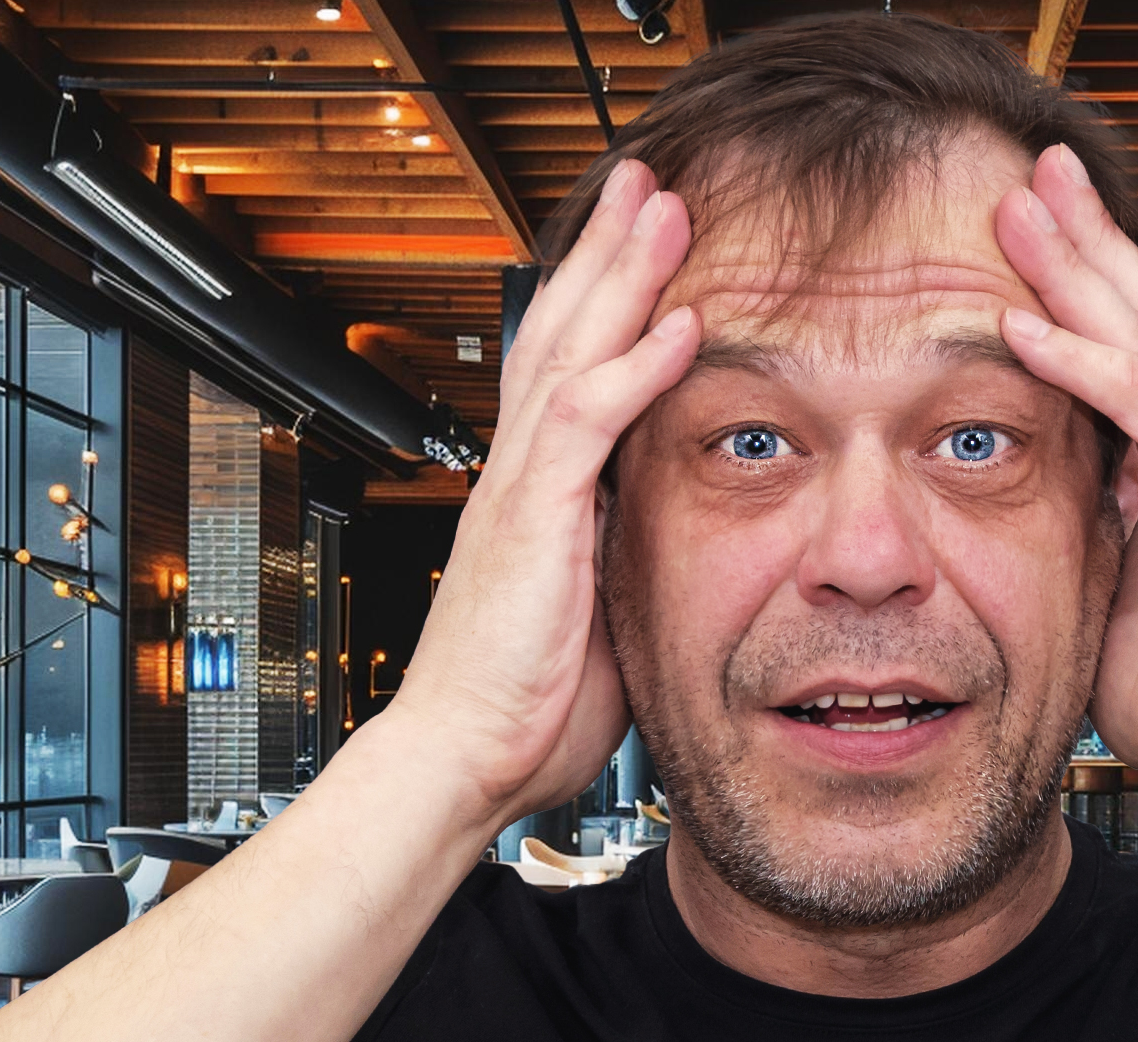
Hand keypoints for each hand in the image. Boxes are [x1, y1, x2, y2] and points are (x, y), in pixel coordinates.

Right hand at [380, 159, 698, 832]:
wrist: (461, 761)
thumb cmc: (522, 708)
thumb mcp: (595, 614)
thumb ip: (623, 560)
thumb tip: (668, 544)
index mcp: (533, 494)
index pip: (568, 369)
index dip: (606, 303)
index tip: (646, 253)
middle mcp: (518, 474)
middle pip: (561, 330)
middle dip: (608, 252)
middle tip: (648, 185)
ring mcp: (520, 489)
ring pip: (569, 349)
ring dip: (622, 275)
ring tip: (664, 209)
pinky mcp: (533, 520)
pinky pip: (587, 421)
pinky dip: (633, 365)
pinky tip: (676, 322)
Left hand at [993, 144, 1137, 791]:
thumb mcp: (1107, 578)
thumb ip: (1085, 520)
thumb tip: (1043, 490)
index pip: (1130, 347)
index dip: (1083, 284)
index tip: (1032, 234)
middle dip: (1085, 238)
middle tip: (1037, 173)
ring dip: (1075, 267)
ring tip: (1023, 209)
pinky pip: (1136, 399)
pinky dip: (1078, 356)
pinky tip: (1026, 322)